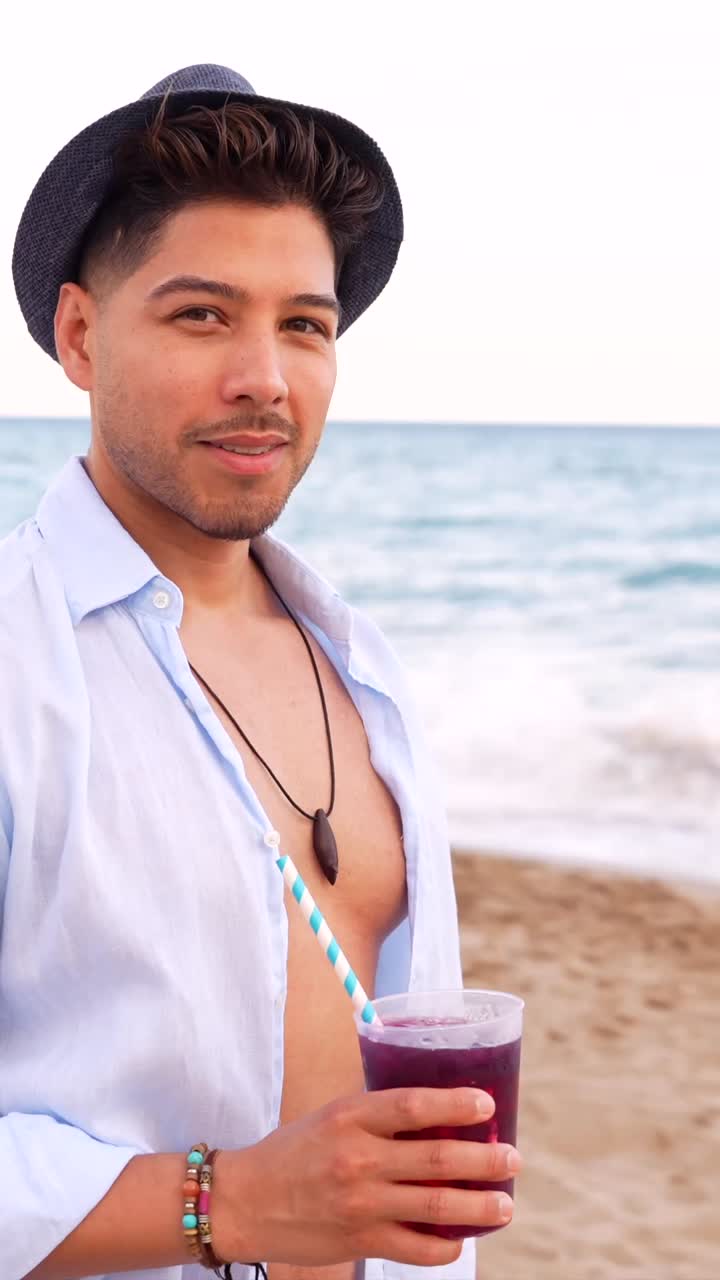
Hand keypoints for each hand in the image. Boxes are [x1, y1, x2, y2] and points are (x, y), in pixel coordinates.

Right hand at [212, 1087, 521, 1268]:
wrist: (244, 1201)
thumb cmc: (293, 1152)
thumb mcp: (331, 1116)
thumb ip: (377, 1116)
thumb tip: (435, 1112)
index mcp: (351, 1117)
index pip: (414, 1105)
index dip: (456, 1104)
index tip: (487, 1104)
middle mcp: (358, 1159)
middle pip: (438, 1159)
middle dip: (485, 1160)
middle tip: (513, 1159)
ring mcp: (361, 1204)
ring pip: (437, 1207)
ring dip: (480, 1206)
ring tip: (505, 1204)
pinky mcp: (359, 1241)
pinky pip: (417, 1248)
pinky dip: (446, 1246)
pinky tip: (462, 1240)